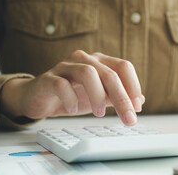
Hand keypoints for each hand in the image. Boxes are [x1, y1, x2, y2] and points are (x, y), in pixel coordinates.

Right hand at [0, 50, 144, 125]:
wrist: (38, 98)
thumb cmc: (72, 95)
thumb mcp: (99, 98)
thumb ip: (117, 97)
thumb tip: (139, 101)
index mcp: (100, 61)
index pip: (123, 66)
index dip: (133, 86)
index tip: (137, 108)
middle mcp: (84, 59)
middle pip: (109, 73)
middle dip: (122, 98)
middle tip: (128, 118)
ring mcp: (66, 66)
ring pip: (88, 73)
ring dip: (98, 96)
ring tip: (100, 114)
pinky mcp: (48, 77)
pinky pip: (62, 84)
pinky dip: (71, 99)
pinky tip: (73, 110)